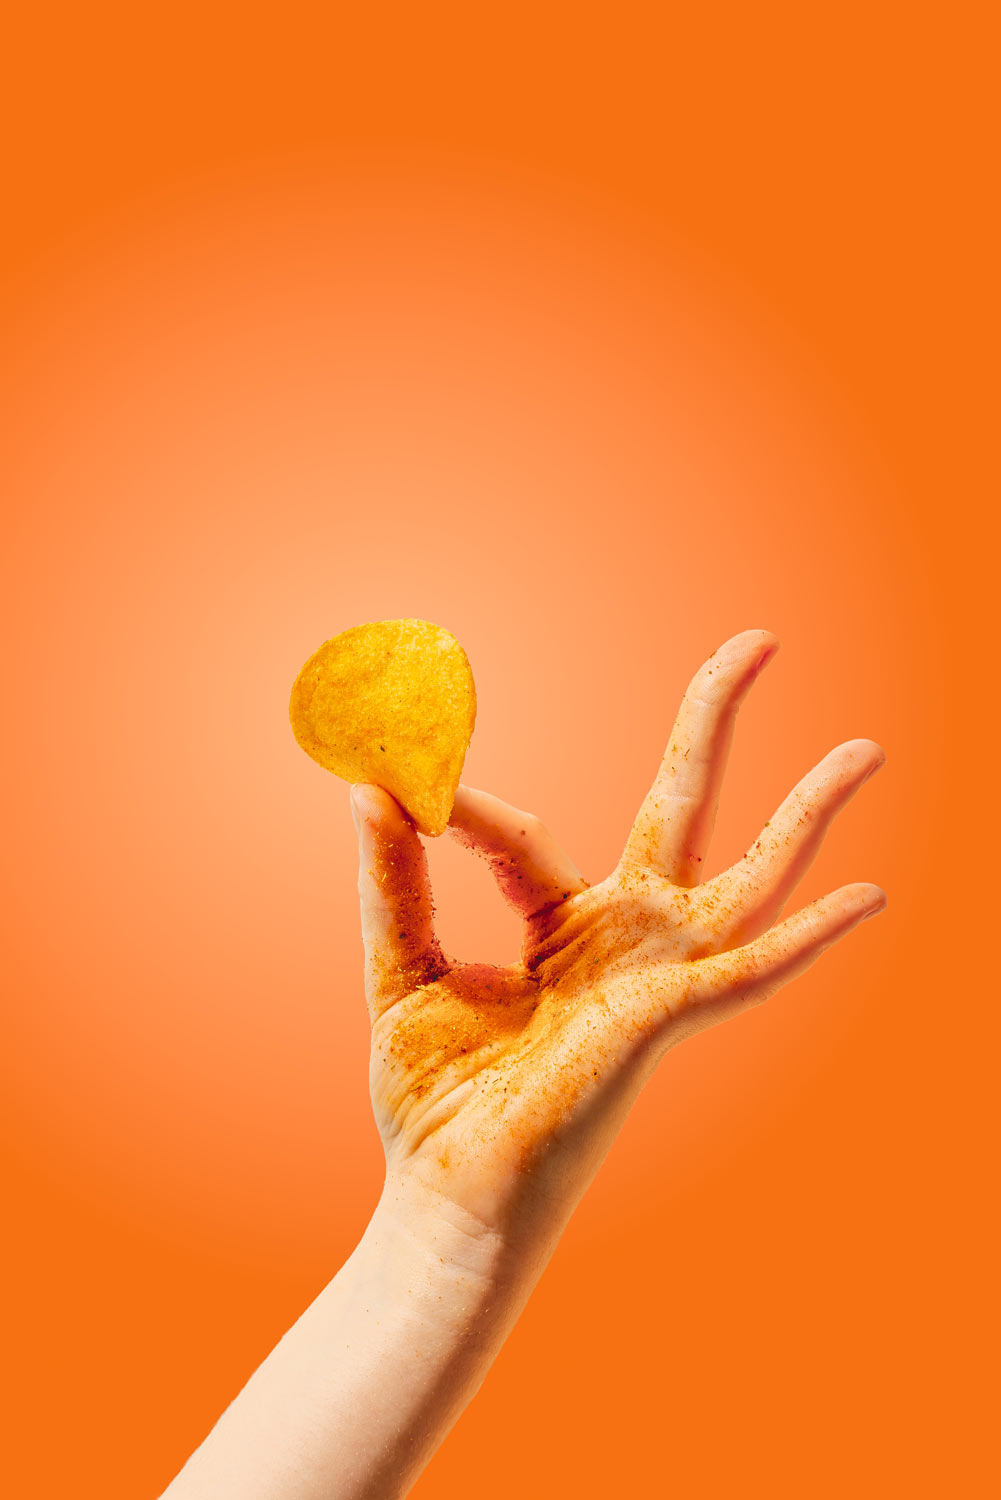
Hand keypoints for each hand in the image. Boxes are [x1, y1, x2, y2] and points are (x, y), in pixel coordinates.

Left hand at [351, 629, 885, 1244]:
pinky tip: (867, 895)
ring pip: (750, 873)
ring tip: (866, 747)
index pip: (526, 835)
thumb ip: (398, 878)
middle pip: (684, 805)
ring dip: (809, 809)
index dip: (467, 811)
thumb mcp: (406, 965)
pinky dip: (809, 936)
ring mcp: (654, 974)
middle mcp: (623, 938)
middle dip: (715, 722)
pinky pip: (749, 970)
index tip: (400, 790)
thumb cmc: (437, 1096)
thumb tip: (370, 784)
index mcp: (563, 927)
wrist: (446, 1194)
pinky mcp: (665, 1017)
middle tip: (757, 639)